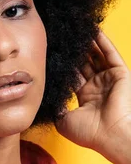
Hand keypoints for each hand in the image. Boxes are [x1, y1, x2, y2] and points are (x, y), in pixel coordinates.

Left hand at [54, 29, 130, 155]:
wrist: (111, 135)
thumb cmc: (89, 132)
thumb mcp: (63, 120)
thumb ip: (55, 107)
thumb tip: (43, 98)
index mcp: (86, 97)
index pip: (73, 75)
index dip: (64, 64)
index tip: (52, 52)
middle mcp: (98, 87)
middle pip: (84, 63)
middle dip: (74, 50)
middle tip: (62, 36)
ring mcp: (109, 79)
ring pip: (97, 55)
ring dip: (88, 42)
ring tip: (76, 28)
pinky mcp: (120, 74)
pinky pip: (110, 54)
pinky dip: (103, 41)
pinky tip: (93, 29)